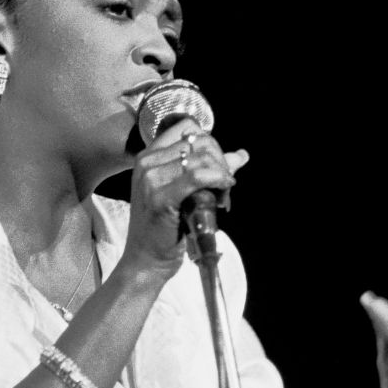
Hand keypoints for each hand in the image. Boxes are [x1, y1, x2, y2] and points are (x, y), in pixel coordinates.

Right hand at [122, 119, 248, 275]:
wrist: (146, 260)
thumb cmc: (164, 228)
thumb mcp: (184, 192)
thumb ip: (210, 170)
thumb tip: (240, 155)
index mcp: (147, 157)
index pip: (187, 128)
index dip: (210, 142)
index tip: (217, 164)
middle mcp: (146, 163)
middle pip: (198, 141)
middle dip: (220, 159)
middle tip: (223, 182)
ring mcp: (151, 180)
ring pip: (201, 158)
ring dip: (221, 173)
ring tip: (222, 192)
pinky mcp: (161, 198)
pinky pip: (199, 177)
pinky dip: (218, 180)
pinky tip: (224, 189)